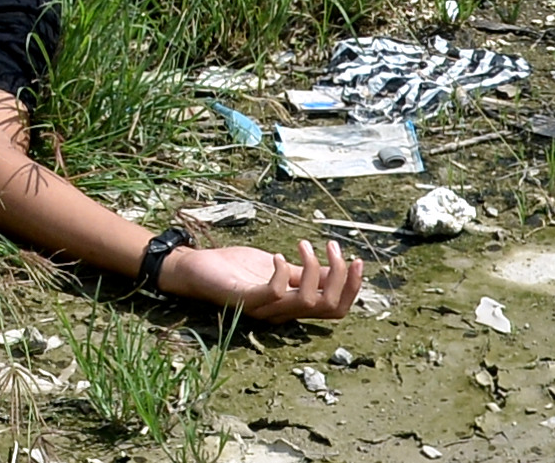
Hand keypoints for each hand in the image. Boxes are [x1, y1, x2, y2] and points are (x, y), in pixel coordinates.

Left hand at [158, 238, 363, 320]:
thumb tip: (335, 269)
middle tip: (333, 246)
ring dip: (314, 269)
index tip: (358, 259)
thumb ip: (304, 274)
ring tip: (304, 243)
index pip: (336, 308)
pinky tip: (278, 256)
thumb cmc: (237, 269)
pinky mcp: (245, 299)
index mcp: (295, 304)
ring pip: (307, 302)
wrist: (196, 269)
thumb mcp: (279, 268)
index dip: (352, 288)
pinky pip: (274, 295)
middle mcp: (284, 312)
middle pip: (329, 308)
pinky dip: (282, 274)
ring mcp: (265, 308)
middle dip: (341, 278)